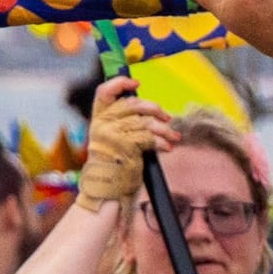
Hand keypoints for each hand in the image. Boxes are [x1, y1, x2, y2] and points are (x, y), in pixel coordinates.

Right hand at [79, 77, 173, 210]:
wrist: (107, 191)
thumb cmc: (115, 166)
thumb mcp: (113, 139)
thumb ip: (122, 122)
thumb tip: (148, 108)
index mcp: (98, 118)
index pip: (104, 91)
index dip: (120, 83)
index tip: (136, 82)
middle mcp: (103, 124)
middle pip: (132, 104)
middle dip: (154, 108)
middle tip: (167, 117)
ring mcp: (113, 134)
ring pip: (145, 122)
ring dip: (164, 129)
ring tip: (174, 136)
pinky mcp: (125, 146)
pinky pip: (149, 137)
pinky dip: (162, 142)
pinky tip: (168, 147)